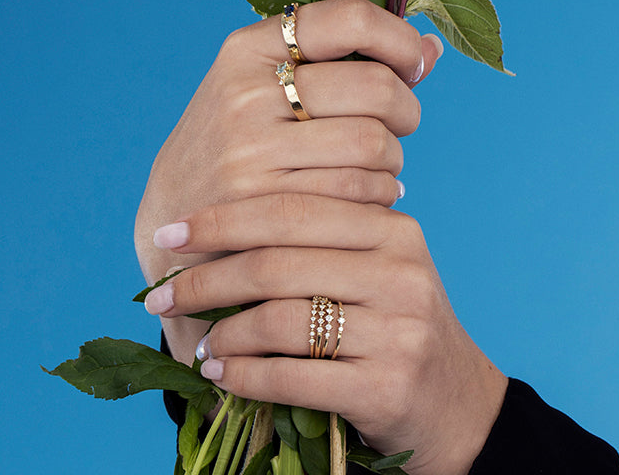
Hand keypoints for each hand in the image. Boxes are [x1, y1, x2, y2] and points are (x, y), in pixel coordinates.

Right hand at [134, 0, 441, 363]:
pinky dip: (380, 196)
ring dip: (394, 159)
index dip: (399, 39)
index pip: (351, 17)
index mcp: (249, 48)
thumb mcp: (270, 87)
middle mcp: (246, 93)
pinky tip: (365, 198)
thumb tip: (434, 46)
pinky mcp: (264, 209)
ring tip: (377, 165)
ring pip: (375, 145)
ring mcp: (251, 153)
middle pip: (376, 88)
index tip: (413, 64)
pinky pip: (360, 194)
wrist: (174, 226)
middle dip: (406, 108)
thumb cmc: (242, 145)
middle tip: (399, 125)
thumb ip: (349, 61)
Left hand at [145, 194, 507, 474]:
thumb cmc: (396, 327)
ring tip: (200, 345)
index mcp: (393, 229)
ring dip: (223, 334)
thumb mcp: (374, 270)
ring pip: (279, 319)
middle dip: (204, 280)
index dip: (221, 220)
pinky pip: (293, 376)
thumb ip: (320, 242)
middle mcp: (400, 271)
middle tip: (160, 296)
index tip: (170, 234)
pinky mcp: (388, 386)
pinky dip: (245, 376)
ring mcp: (399, 329)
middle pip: (277, 263)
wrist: (459, 407)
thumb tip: (212, 229)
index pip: (291, 210)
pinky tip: (222, 375)